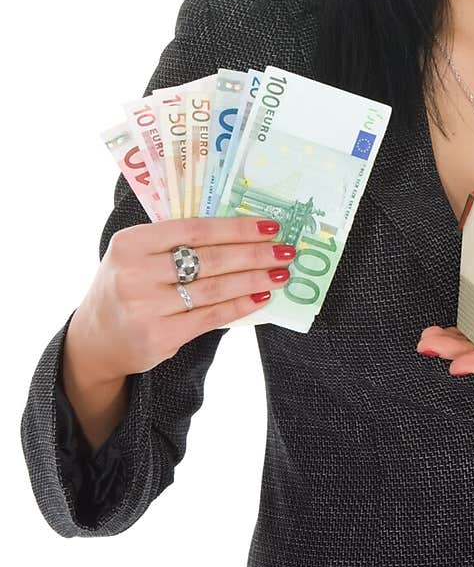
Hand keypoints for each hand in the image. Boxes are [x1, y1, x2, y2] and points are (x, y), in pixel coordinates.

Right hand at [66, 216, 296, 381]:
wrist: (95, 340)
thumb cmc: (126, 287)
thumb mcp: (137, 256)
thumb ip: (175, 244)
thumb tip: (240, 234)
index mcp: (131, 243)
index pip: (195, 229)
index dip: (236, 227)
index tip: (269, 227)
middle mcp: (135, 274)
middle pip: (210, 259)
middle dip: (254, 254)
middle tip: (285, 251)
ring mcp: (146, 308)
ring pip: (214, 289)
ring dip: (254, 279)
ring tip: (280, 274)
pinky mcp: (159, 337)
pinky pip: (211, 316)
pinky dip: (240, 306)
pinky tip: (260, 297)